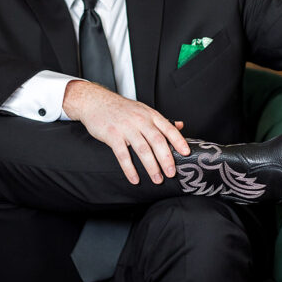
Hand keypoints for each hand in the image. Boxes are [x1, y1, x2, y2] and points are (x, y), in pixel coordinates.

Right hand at [63, 81, 188, 184]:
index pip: (168, 128)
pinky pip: (123, 155)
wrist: (95, 101)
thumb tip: (180, 126)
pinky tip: (135, 178)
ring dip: (151, 167)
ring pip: (142, 149)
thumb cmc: (121, 108)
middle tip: (171, 173)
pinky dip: (129, 168)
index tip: (186, 153)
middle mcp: (140, 120)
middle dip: (166, 159)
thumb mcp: (143, 110)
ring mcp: (126, 127)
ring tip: (157, 179)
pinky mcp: (112, 135)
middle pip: (157, 141)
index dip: (178, 141)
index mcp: (150, 115)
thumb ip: (161, 120)